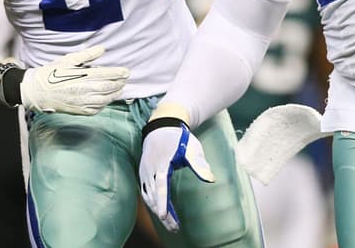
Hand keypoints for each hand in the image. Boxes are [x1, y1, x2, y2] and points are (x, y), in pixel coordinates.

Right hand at [19, 45, 128, 114]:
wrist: (36, 91)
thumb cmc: (52, 73)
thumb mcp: (68, 60)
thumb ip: (87, 55)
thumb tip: (102, 49)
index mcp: (81, 76)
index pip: (106, 75)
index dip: (118, 73)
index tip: (127, 71)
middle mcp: (83, 91)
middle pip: (108, 88)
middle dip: (119, 83)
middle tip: (125, 79)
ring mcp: (81, 103)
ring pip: (104, 100)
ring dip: (114, 94)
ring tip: (120, 89)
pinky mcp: (78, 111)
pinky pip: (96, 109)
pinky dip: (104, 104)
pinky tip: (106, 99)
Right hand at [139, 110, 214, 231]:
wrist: (161, 127)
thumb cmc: (180, 138)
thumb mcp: (192, 148)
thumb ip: (199, 165)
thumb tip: (211, 179)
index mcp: (162, 163)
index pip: (161, 186)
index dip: (162, 202)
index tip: (163, 216)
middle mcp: (150, 170)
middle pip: (155, 196)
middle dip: (164, 214)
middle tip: (175, 228)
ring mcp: (145, 172)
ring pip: (149, 197)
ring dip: (158, 211)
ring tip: (171, 224)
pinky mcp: (143, 174)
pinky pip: (146, 193)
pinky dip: (153, 204)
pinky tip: (162, 212)